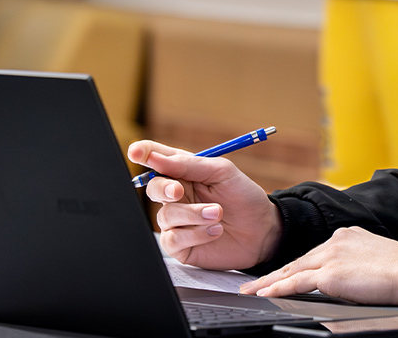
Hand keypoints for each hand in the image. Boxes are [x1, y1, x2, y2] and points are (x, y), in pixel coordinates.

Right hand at [128, 139, 282, 270]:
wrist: (261, 230)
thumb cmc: (243, 196)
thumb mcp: (222, 172)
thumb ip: (190, 165)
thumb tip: (158, 158)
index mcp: (186, 172)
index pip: (159, 159)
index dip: (145, 153)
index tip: (136, 151)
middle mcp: (177, 196)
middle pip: (153, 187)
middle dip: (163, 188)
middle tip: (179, 191)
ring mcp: (177, 221)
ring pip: (166, 215)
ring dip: (193, 215)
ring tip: (218, 214)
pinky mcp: (180, 245)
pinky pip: (173, 239)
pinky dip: (195, 233)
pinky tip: (215, 231)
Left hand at [239, 226, 397, 304]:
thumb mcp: (374, 259)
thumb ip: (354, 265)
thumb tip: (346, 280)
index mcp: (348, 235)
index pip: (315, 253)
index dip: (295, 265)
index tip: (280, 273)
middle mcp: (338, 239)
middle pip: (299, 259)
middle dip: (275, 273)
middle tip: (254, 283)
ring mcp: (333, 254)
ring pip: (293, 269)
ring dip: (270, 282)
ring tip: (251, 291)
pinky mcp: (331, 273)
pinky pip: (297, 282)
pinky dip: (278, 288)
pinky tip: (265, 294)